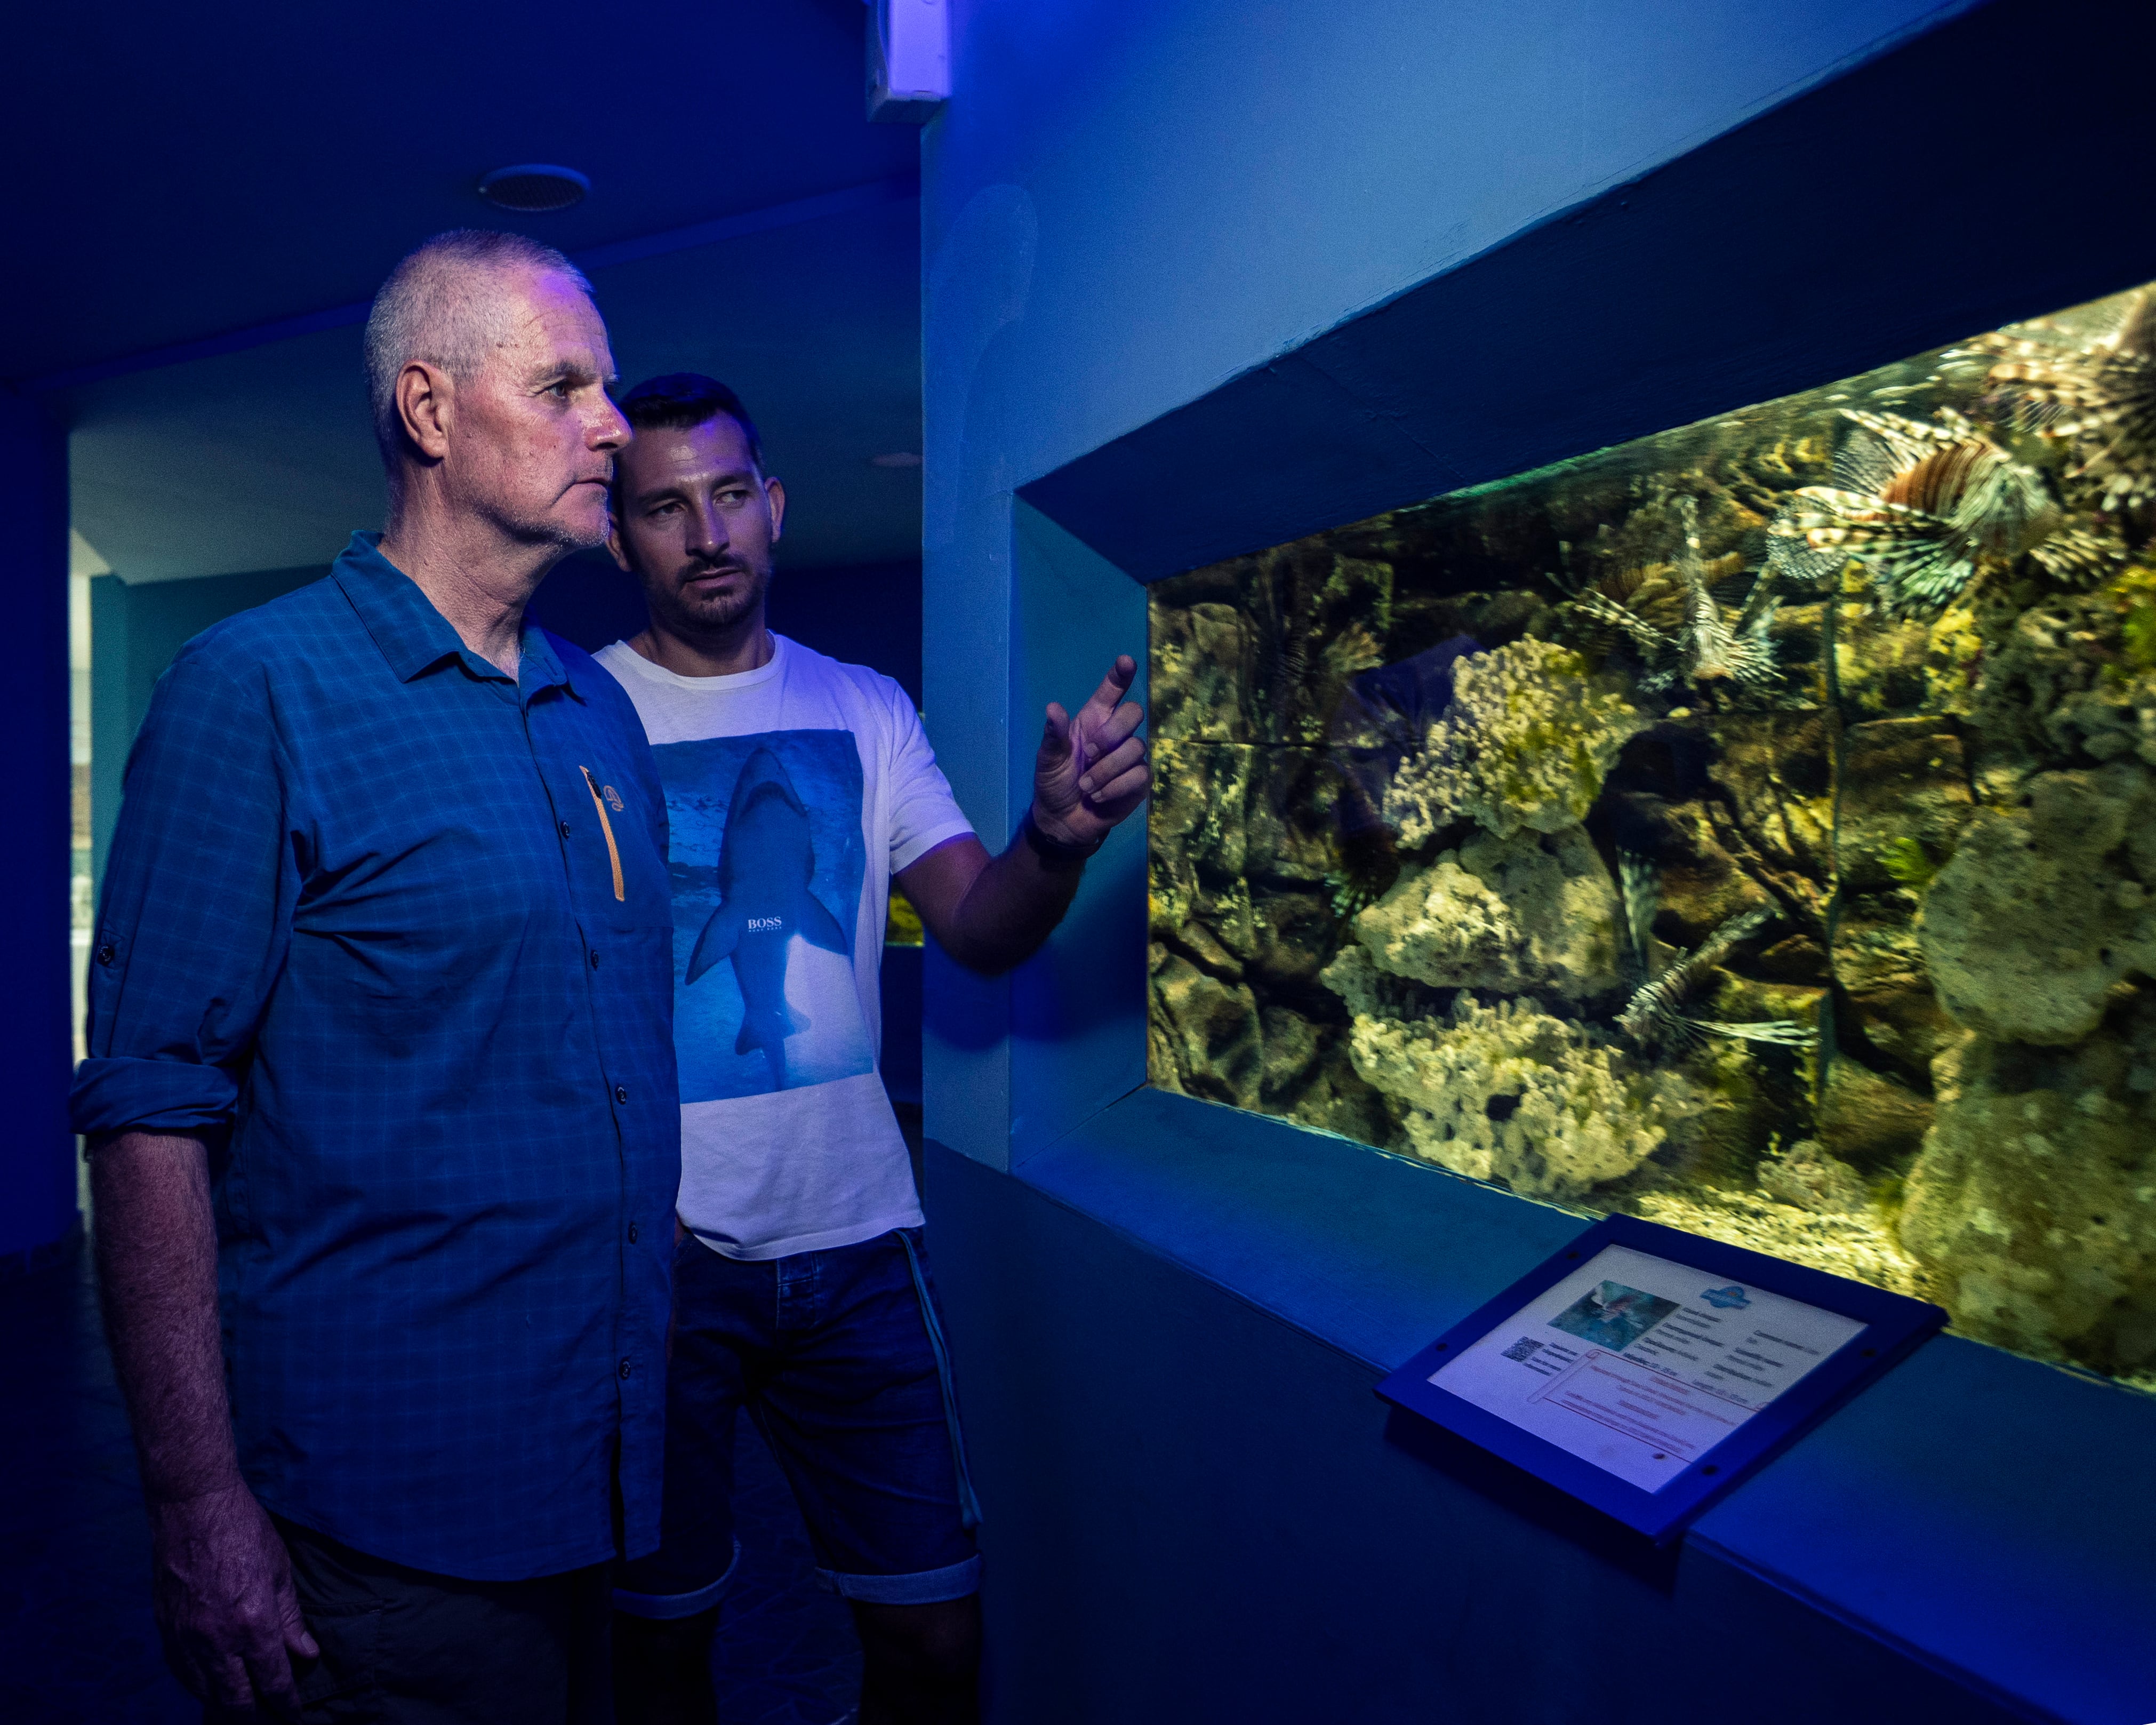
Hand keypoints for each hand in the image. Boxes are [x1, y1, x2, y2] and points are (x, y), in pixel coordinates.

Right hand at [149, 1482, 316, 1717]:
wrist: (192, 1509)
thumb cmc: (244, 1531)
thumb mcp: (279, 1571)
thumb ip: (291, 1619)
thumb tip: (307, 1654)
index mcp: (253, 1624)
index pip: (272, 1681)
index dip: (285, 1704)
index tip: (294, 1716)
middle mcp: (217, 1640)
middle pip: (236, 1699)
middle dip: (254, 1716)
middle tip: (268, 1720)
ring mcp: (187, 1638)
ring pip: (205, 1692)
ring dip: (225, 1705)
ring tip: (241, 1711)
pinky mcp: (166, 1631)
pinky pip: (182, 1673)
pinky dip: (198, 1687)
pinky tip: (208, 1687)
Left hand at [1033, 655, 1150, 847]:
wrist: (1063, 819)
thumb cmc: (1055, 782)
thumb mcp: (1048, 759)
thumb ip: (1053, 735)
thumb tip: (1053, 708)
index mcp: (1094, 720)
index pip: (1112, 690)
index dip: (1120, 674)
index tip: (1125, 661)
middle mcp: (1115, 734)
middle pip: (1134, 712)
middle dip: (1113, 732)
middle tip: (1089, 753)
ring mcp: (1131, 757)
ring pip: (1135, 748)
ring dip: (1106, 770)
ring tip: (1086, 786)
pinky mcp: (1139, 781)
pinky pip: (1139, 775)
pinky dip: (1114, 788)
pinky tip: (1098, 796)